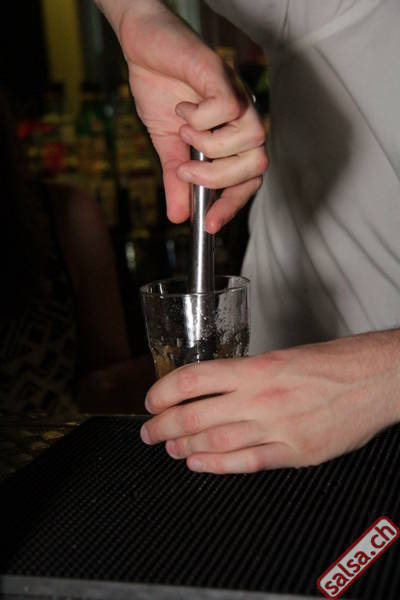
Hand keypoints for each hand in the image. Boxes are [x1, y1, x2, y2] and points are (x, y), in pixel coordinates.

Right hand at [116, 0, 266, 231]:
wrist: (142, 46)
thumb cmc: (161, 91)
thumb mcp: (166, 145)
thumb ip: (176, 179)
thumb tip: (178, 217)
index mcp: (233, 140)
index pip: (247, 181)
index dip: (231, 206)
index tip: (208, 224)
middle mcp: (242, 120)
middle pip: (257, 166)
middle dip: (218, 178)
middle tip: (184, 169)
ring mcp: (236, 97)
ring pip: (250, 139)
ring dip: (209, 146)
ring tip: (184, 130)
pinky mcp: (222, 74)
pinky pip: (228, 107)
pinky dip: (202, 118)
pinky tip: (185, 109)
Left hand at [140, 331, 399, 473]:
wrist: (374, 379)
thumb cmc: (333, 363)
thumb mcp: (283, 357)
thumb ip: (248, 376)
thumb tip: (216, 390)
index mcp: (257, 368)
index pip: (194, 378)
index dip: (165, 391)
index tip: (152, 400)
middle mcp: (261, 397)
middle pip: (196, 415)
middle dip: (164, 425)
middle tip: (148, 431)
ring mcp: (277, 428)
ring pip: (215, 442)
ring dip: (185, 448)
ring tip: (169, 449)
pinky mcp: (295, 453)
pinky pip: (246, 463)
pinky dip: (217, 466)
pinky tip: (198, 465)